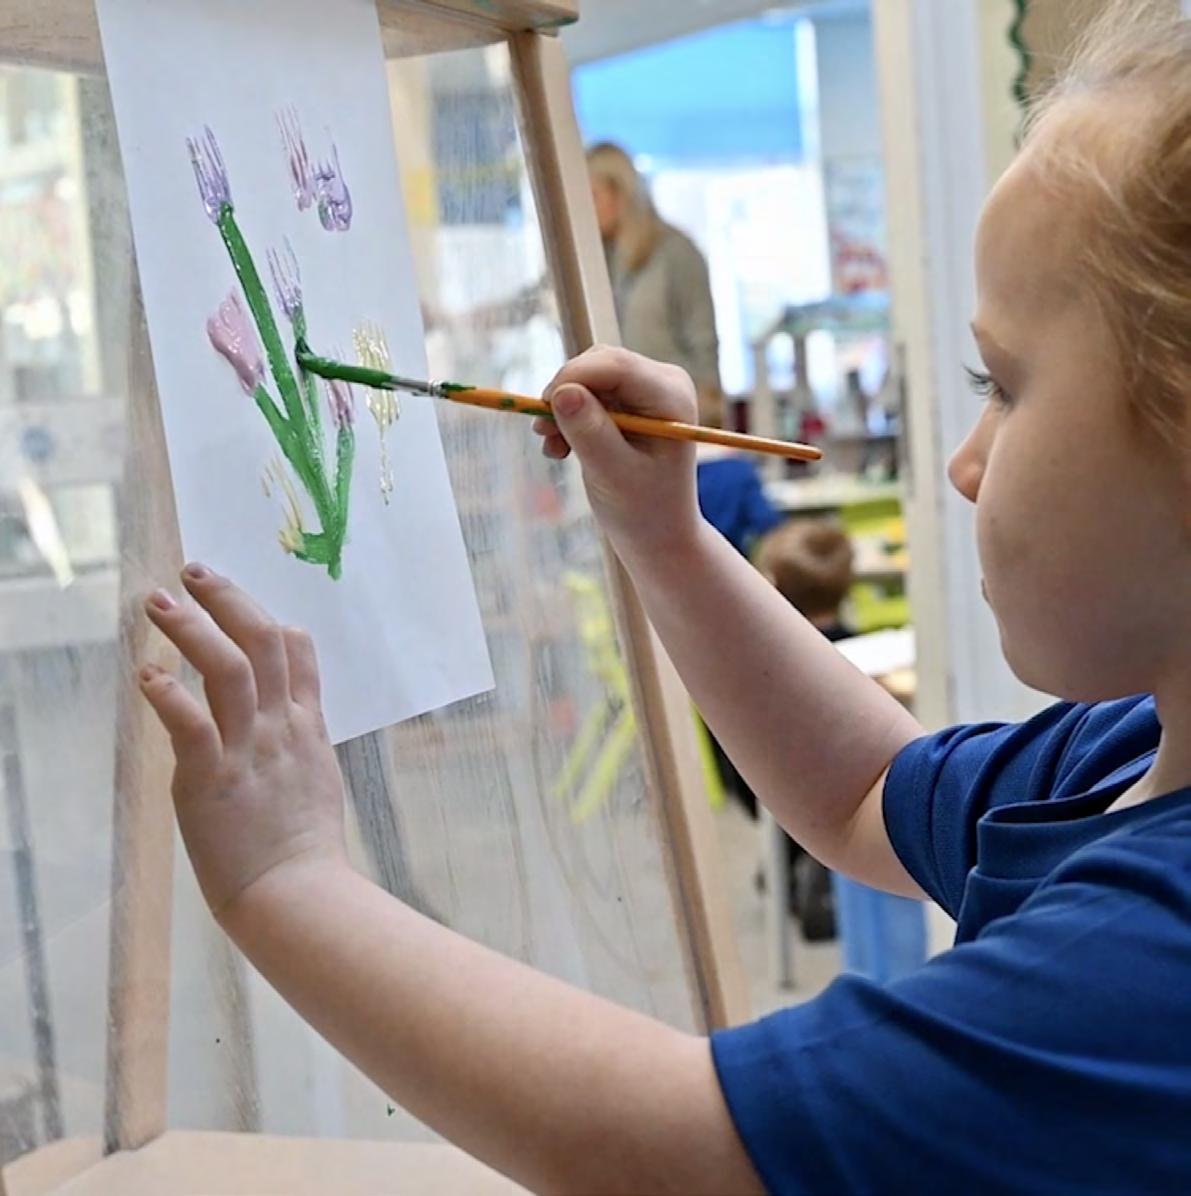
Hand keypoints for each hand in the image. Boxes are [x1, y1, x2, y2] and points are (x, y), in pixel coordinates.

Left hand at [140, 564, 349, 924]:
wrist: (297, 894)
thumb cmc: (304, 849)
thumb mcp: (317, 780)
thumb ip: (300, 741)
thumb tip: (290, 720)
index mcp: (306, 728)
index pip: (298, 654)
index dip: (269, 617)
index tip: (240, 599)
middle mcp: (281, 728)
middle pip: (263, 643)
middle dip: (229, 600)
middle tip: (194, 571)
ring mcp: (249, 750)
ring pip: (228, 669)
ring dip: (193, 630)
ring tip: (159, 602)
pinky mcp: (213, 779)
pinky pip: (192, 725)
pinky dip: (169, 694)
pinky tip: (147, 673)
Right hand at [534, 346, 701, 559]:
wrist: (659, 535)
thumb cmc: (643, 511)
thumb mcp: (613, 475)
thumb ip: (589, 432)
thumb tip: (562, 392)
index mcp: (671, 396)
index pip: (615, 364)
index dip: (572, 377)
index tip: (541, 407)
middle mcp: (663, 383)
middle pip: (598, 364)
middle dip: (565, 396)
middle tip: (543, 435)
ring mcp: (647, 390)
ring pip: (588, 377)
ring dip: (563, 410)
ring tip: (554, 450)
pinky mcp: (630, 401)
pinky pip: (588, 393)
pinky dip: (569, 418)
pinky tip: (562, 449)